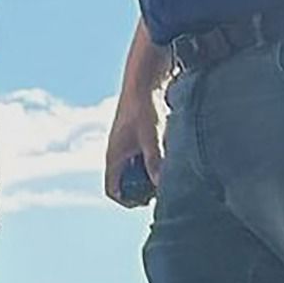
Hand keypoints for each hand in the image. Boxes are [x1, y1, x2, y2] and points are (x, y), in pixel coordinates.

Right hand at [103, 90, 165, 207]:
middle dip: (143, 189)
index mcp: (114, 156)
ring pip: (137, 170)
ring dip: (151, 173)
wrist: (144, 80)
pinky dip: (155, 160)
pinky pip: (144, 157)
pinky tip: (171, 153)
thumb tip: (162, 185)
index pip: (112, 189)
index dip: (127, 200)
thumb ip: (155, 161)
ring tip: (168, 169)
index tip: (146, 201)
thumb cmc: (144, 107)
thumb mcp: (152, 136)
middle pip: (127, 183)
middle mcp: (118, 152)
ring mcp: (127, 144)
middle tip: (162, 187)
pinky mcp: (138, 136)